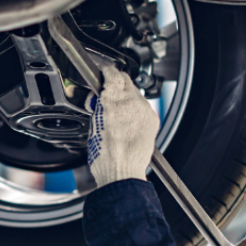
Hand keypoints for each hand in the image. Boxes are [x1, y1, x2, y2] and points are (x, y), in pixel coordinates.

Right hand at [85, 66, 159, 187]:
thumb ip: (99, 106)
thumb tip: (100, 99)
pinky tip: (127, 121)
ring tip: (116, 112)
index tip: (103, 73)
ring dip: (125, 97)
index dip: (106, 72)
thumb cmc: (105, 156)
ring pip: (135, 93)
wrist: (122, 173)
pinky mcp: (152, 119)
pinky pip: (143, 106)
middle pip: (126, 80)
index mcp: (112, 101)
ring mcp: (144, 110)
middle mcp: (131, 102)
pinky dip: (135, 109)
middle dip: (116, 83)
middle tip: (107, 93)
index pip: (112, 73)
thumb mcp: (93, 125)